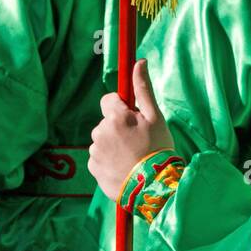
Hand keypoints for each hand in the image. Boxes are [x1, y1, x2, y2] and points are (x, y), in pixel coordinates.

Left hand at [88, 60, 173, 198]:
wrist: (153, 188)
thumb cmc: (157, 149)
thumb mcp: (155, 117)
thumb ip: (143, 89)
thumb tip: (138, 62)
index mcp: (115, 117)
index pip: (108, 100)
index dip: (121, 107)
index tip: (133, 118)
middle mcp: (100, 132)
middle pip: (106, 122)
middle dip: (118, 127)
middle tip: (137, 141)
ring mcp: (95, 152)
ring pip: (103, 140)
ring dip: (113, 144)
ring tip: (132, 157)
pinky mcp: (93, 168)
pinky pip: (99, 157)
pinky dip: (109, 160)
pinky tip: (124, 167)